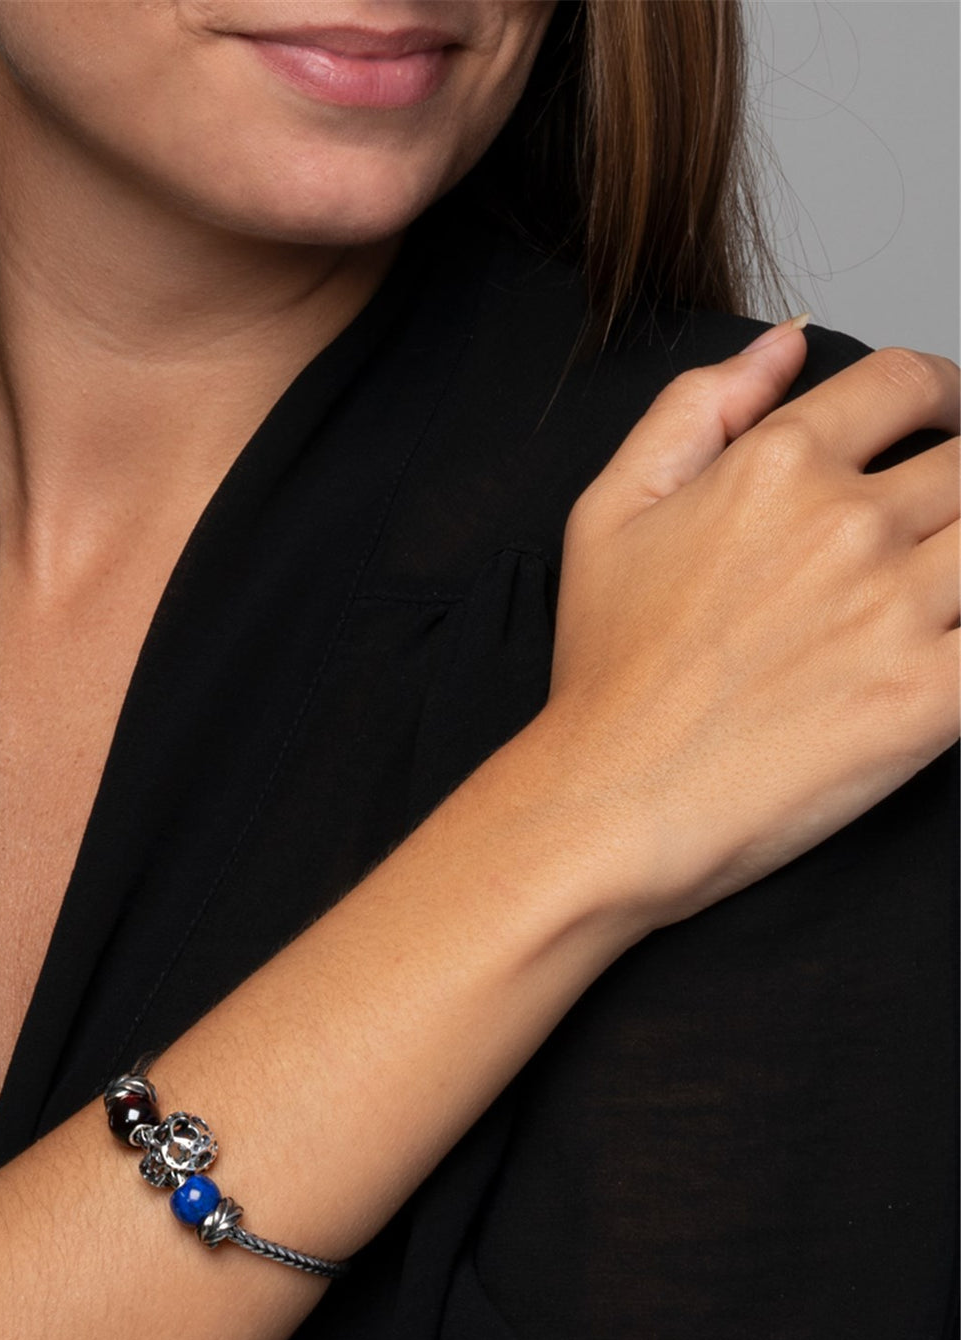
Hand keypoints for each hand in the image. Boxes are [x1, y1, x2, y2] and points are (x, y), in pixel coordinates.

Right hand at [543, 324, 958, 928]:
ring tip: (949, 572)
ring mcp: (897, 609)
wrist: (611, 797)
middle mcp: (845, 524)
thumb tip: (780, 348)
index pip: (906, 382)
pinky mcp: (931, 697)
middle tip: (948, 511)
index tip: (943, 420)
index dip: (942, 392)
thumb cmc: (608, 670)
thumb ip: (692, 410)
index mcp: (772, 469)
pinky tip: (956, 628)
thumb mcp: (608, 511)